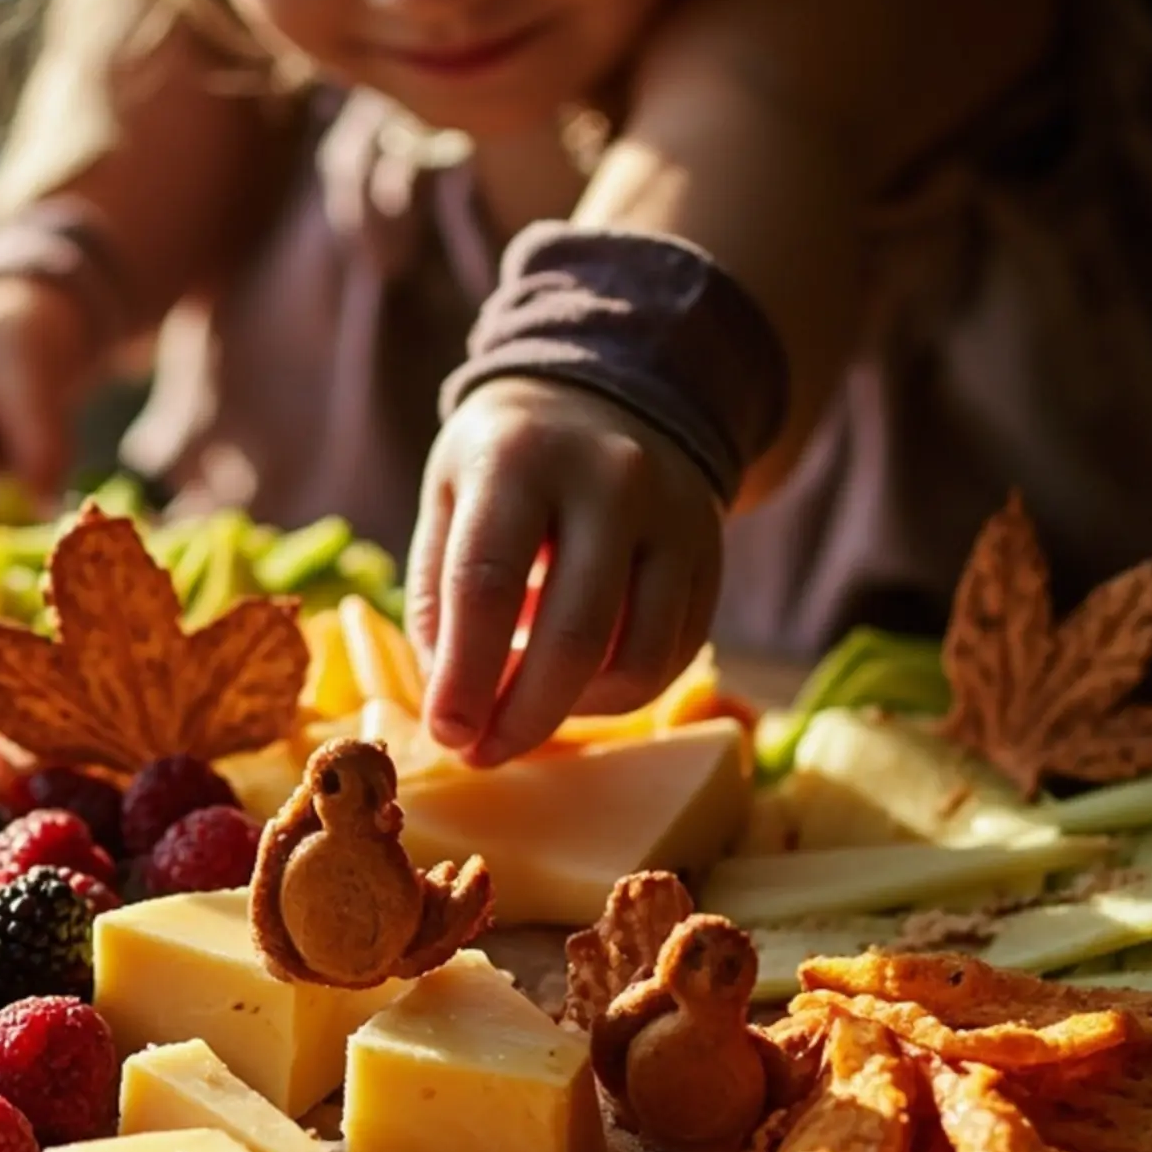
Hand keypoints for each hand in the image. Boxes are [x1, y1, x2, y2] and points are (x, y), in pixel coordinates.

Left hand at [407, 377, 721, 765]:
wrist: (606, 396)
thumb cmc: (507, 466)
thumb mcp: (448, 498)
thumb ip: (440, 596)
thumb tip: (456, 704)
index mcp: (522, 458)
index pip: (489, 584)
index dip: (466, 675)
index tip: (447, 734)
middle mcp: (611, 480)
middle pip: (574, 635)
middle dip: (522, 718)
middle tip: (481, 755)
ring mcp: (675, 517)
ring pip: (636, 662)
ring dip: (572, 712)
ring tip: (528, 706)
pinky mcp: (711, 556)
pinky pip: (670, 658)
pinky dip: (616, 692)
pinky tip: (577, 678)